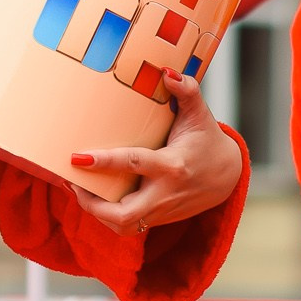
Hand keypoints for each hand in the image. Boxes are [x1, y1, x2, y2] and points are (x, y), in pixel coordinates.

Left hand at [69, 70, 243, 233]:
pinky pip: (128, 227)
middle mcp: (166, 192)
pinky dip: (107, 218)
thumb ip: (186, 92)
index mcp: (173, 165)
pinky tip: (93, 200)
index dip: (105, 161)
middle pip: (125, 213)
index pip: (135, 164)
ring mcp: (162, 210)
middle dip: (92, 204)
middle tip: (71, 182)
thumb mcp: (200, 115)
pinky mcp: (159, 219)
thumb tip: (167, 72)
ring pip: (124, 226)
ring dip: (96, 214)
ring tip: (77, 190)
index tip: (78, 157)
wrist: (228, 177)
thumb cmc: (208, 141)